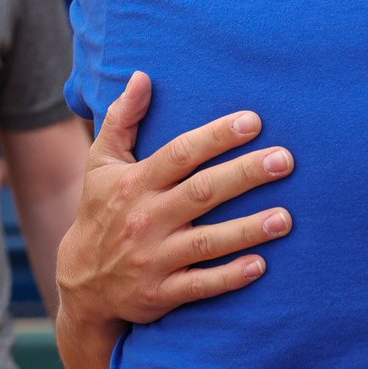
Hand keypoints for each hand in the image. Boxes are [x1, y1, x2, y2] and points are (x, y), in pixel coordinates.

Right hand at [56, 72, 294, 330]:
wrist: (81, 285)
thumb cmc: (103, 211)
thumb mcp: (101, 164)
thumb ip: (123, 119)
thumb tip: (142, 75)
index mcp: (136, 183)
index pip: (181, 154)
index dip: (216, 137)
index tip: (254, 120)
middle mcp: (146, 218)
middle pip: (202, 192)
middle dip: (245, 175)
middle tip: (285, 160)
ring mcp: (153, 258)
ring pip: (206, 242)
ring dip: (247, 230)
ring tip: (286, 218)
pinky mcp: (160, 293)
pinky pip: (199, 286)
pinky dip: (228, 278)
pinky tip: (260, 266)